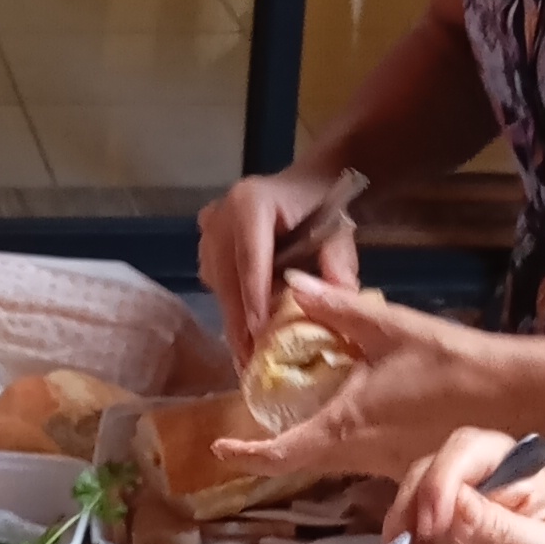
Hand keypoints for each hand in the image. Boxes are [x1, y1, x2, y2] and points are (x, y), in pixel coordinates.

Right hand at [198, 165, 362, 368]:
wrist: (307, 183)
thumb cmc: (324, 206)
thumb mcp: (337, 232)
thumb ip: (337, 265)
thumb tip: (337, 302)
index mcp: (251, 203)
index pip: (251, 257)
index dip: (253, 297)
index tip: (257, 333)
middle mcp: (222, 214)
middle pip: (228, 276)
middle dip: (239, 320)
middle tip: (249, 360)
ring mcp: (209, 228)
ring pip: (218, 283)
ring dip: (233, 317)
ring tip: (246, 354)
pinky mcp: (207, 242)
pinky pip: (215, 281)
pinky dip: (231, 305)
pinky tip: (243, 331)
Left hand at [222, 278, 544, 485]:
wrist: (512, 393)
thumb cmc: (451, 360)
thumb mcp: (389, 326)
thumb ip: (337, 307)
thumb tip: (292, 282)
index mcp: (346, 424)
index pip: (282, 454)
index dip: (247, 456)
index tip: (221, 449)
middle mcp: (360, 454)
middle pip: (300, 464)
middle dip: (270, 452)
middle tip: (248, 429)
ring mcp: (384, 466)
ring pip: (329, 464)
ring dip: (305, 448)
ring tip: (288, 418)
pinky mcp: (406, 466)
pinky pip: (359, 463)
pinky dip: (339, 446)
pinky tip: (343, 418)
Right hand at [374, 424, 544, 543]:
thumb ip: (503, 532)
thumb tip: (458, 506)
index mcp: (510, 472)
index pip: (467, 452)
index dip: (442, 480)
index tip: (433, 523)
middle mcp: (472, 485)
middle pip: (423, 477)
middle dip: (408, 515)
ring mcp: (444, 517)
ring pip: (403, 514)